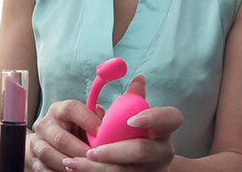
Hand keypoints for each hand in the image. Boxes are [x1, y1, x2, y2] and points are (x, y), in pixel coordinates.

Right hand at [28, 99, 103, 170]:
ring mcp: (37, 142)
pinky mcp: (33, 159)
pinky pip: (42, 168)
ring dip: (68, 164)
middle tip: (95, 158)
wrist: (46, 141)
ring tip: (83, 168)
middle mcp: (45, 124)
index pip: (71, 109)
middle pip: (61, 138)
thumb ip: (94, 120)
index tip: (101, 133)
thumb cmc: (71, 130)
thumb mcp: (82, 122)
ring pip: (49, 154)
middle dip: (80, 150)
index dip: (87, 120)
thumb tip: (106, 125)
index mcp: (59, 110)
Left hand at [61, 75, 182, 171]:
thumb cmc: (133, 136)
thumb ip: (133, 100)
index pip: (171, 118)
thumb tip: (138, 78)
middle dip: (113, 151)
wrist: (140, 167)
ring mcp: (154, 171)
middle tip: (89, 150)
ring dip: (95, 169)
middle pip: (142, 150)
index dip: (153, 117)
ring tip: (71, 162)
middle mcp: (163, 151)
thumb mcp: (134, 118)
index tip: (130, 119)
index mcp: (164, 129)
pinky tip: (76, 170)